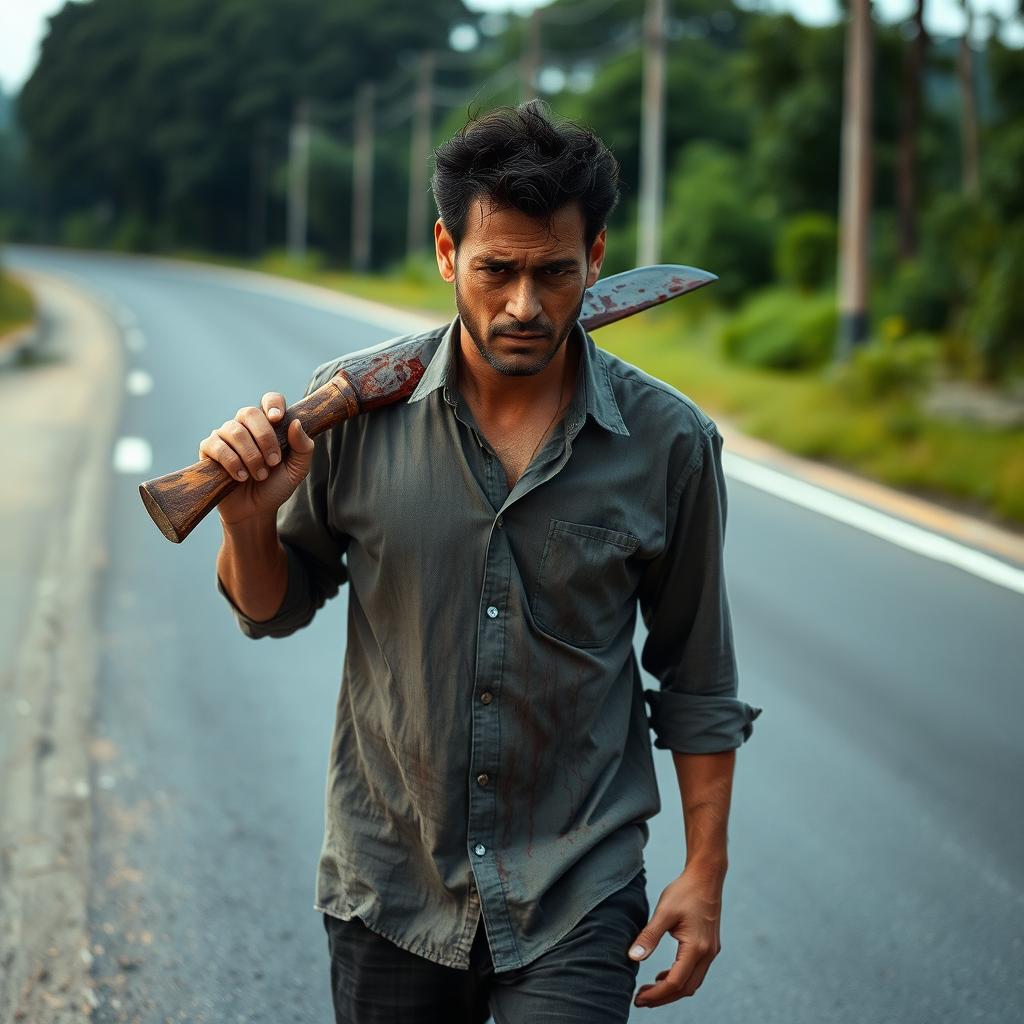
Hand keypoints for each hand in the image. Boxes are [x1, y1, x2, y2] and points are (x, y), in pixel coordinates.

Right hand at [198, 392, 314, 525]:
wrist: (255, 511)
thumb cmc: (276, 486)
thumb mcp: (297, 470)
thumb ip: (303, 447)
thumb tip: (295, 422)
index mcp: (268, 425)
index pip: (269, 400)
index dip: (273, 404)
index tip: (277, 419)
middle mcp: (245, 426)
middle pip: (249, 412)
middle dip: (264, 437)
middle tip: (273, 461)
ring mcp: (225, 436)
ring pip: (234, 431)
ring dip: (251, 456)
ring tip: (259, 475)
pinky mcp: (209, 450)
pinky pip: (216, 446)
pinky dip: (232, 462)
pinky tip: (241, 477)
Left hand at [628, 866, 723, 1008]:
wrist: (706, 876)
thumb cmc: (684, 891)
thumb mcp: (663, 912)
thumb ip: (649, 936)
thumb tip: (632, 958)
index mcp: (696, 948)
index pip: (675, 982)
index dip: (656, 995)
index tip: (638, 998)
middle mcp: (707, 954)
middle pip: (685, 988)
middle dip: (663, 997)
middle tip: (640, 999)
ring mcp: (711, 951)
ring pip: (692, 983)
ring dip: (671, 990)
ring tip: (649, 990)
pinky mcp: (709, 946)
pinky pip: (695, 972)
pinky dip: (680, 978)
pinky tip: (664, 975)